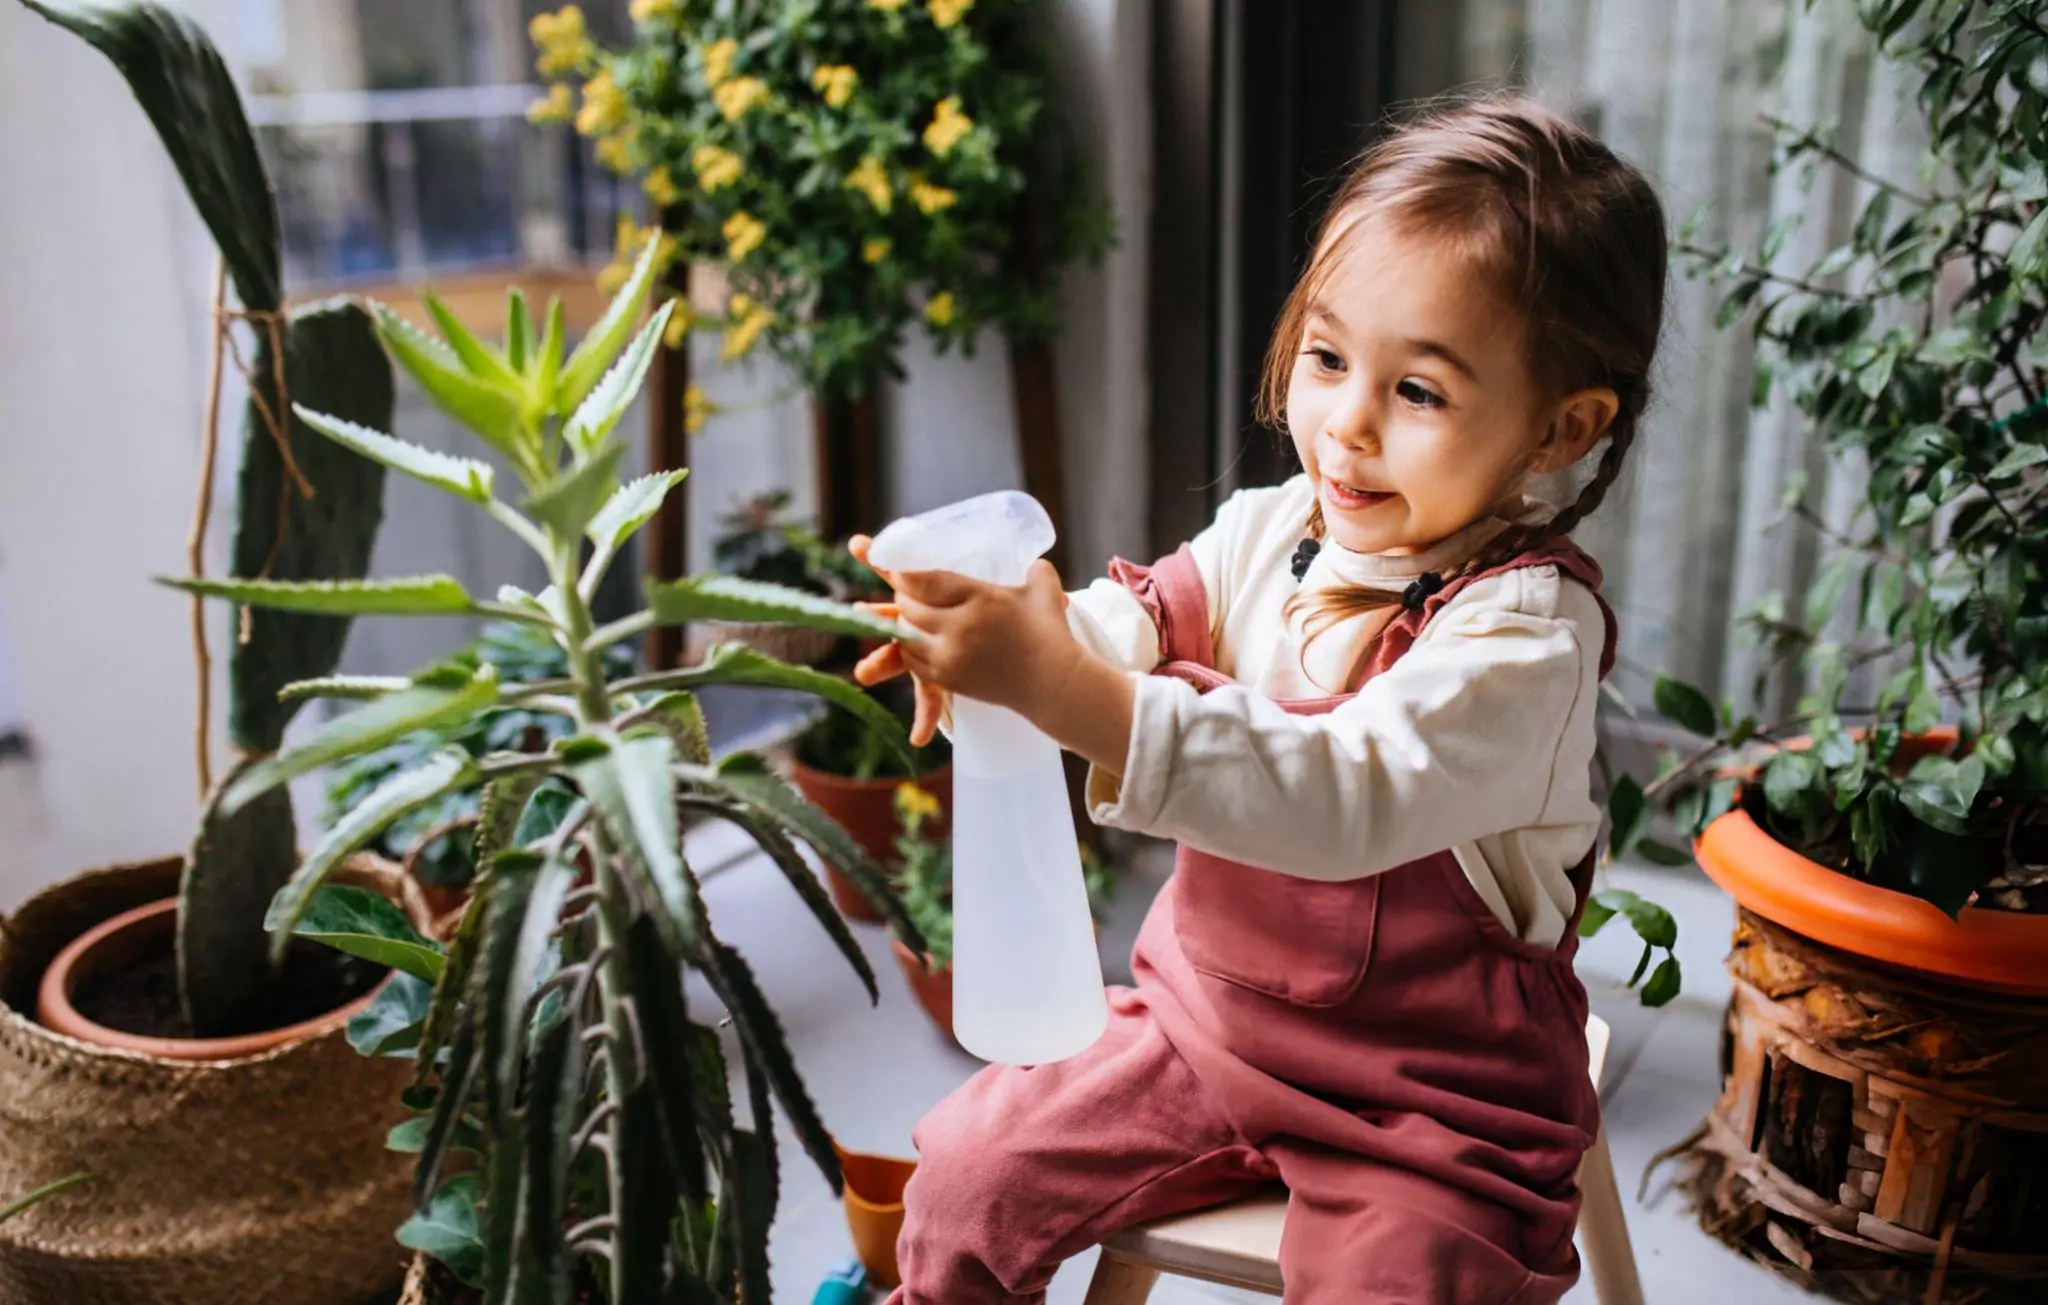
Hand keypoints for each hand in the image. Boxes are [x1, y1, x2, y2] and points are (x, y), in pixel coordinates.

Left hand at [846, 535, 1084, 742]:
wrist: (1054, 684)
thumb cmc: (1050, 633)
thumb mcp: (1043, 588)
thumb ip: (1033, 568)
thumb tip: (1031, 559)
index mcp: (980, 598)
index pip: (925, 581)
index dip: (904, 574)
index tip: (898, 567)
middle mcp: (959, 627)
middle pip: (910, 606)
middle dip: (904, 596)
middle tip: (905, 589)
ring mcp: (951, 656)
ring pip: (907, 634)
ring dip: (904, 623)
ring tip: (910, 614)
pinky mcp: (948, 679)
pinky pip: (913, 661)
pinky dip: (909, 648)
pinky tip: (916, 640)